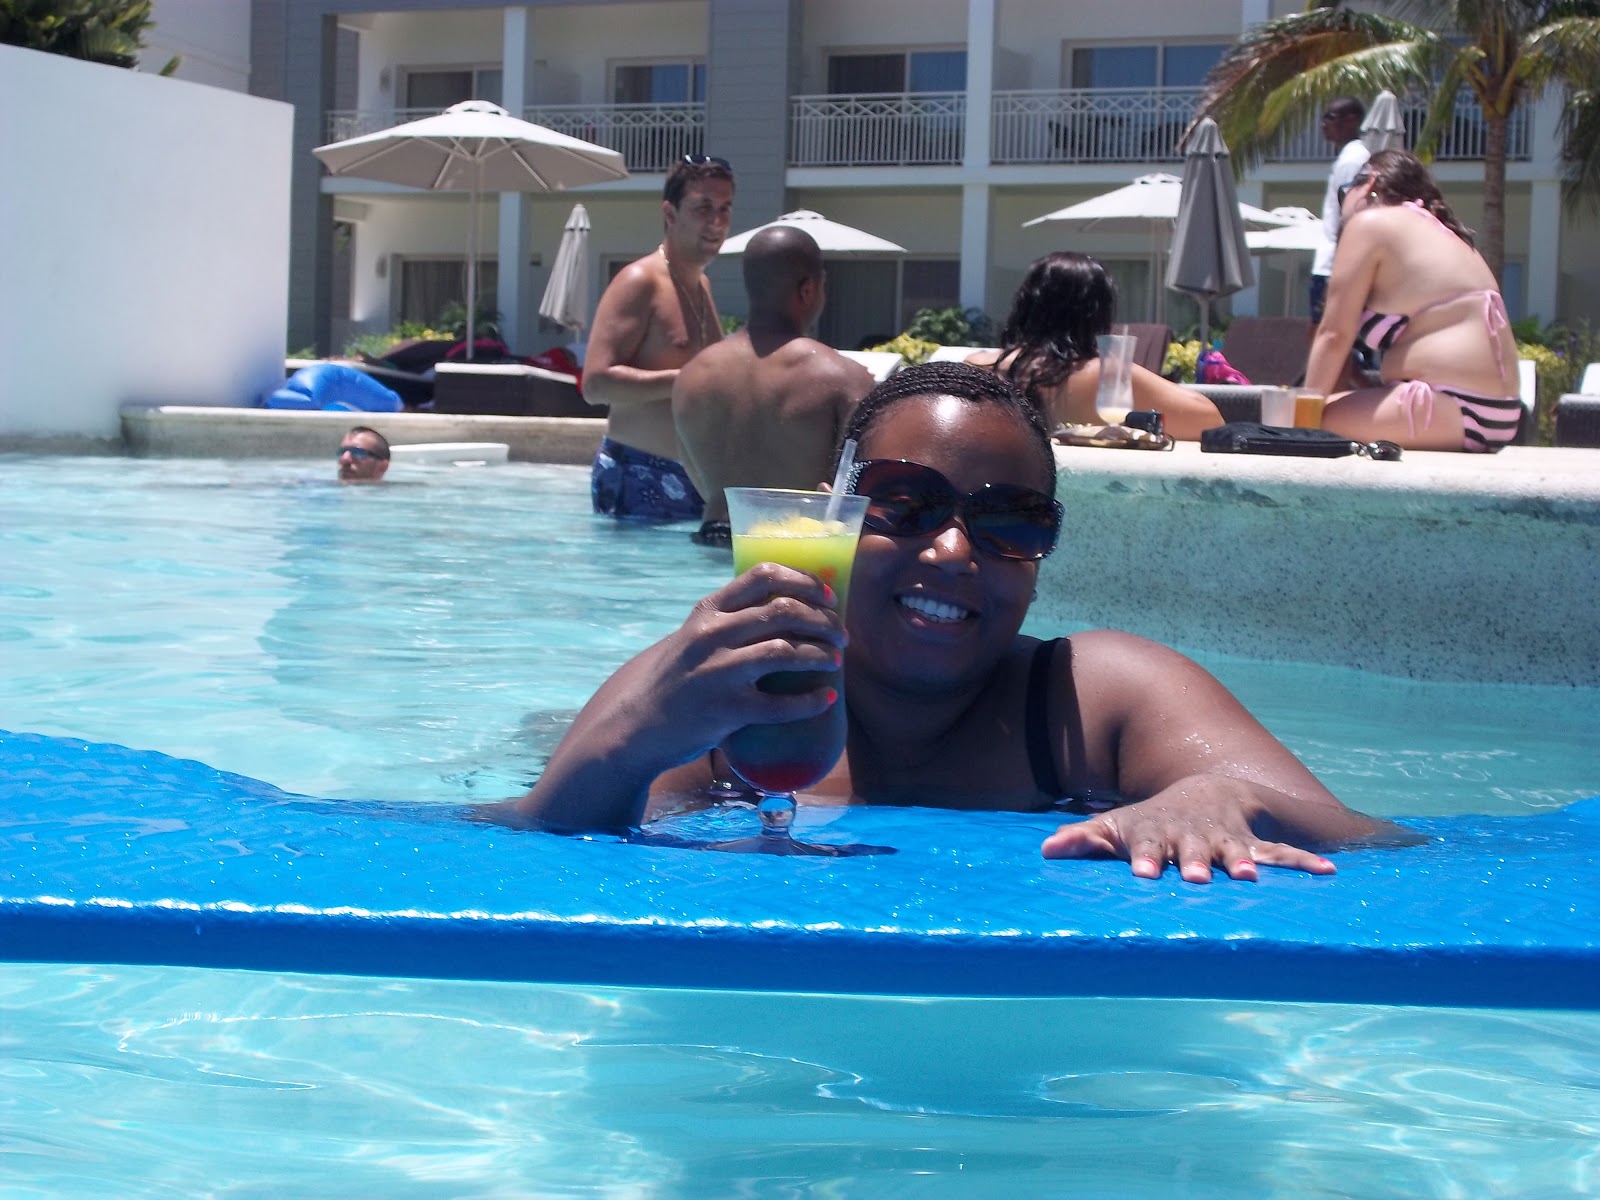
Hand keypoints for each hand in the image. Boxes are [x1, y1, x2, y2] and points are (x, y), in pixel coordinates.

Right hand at [507, 563, 844, 830]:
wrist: (634, 726)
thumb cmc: (672, 680)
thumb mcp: (692, 637)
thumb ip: (728, 622)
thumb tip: (785, 609)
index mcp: (707, 611)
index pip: (763, 576)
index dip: (804, 580)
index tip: (827, 594)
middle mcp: (712, 634)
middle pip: (784, 611)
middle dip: (823, 620)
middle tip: (841, 634)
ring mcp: (718, 672)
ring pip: (786, 651)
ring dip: (821, 654)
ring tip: (836, 660)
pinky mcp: (725, 710)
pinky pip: (780, 704)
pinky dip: (809, 701)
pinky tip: (825, 699)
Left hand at [1039, 773, 1336, 883]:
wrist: (1205, 791)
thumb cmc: (1152, 821)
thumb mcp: (1116, 827)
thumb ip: (1083, 839)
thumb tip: (1045, 849)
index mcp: (1159, 836)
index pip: (1149, 847)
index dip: (1147, 859)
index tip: (1144, 874)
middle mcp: (1194, 839)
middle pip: (1194, 851)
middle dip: (1195, 863)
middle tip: (1198, 878)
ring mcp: (1227, 841)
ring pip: (1238, 852)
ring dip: (1244, 863)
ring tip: (1250, 878)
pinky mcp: (1256, 846)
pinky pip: (1284, 854)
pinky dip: (1305, 863)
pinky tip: (1327, 873)